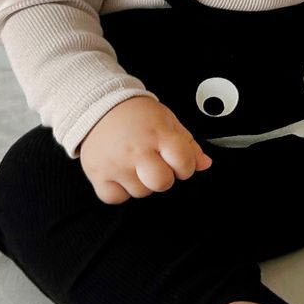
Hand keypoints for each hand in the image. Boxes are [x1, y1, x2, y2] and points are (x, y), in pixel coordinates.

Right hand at [77, 96, 213, 204]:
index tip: (177, 161)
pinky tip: (120, 173)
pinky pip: (115, 198)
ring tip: (135, 163)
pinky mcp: (98, 173)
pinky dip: (119, 191)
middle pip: (162, 183)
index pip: (184, 163)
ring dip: (141, 183)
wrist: (99, 106)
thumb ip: (188, 144)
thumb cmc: (136, 114)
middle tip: (156, 165)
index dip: (185, 166)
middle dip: (164, 178)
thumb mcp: (167, 121)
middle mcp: (137, 149)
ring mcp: (116, 163)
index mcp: (158, 134)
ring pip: (140, 193)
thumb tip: (205, 164)